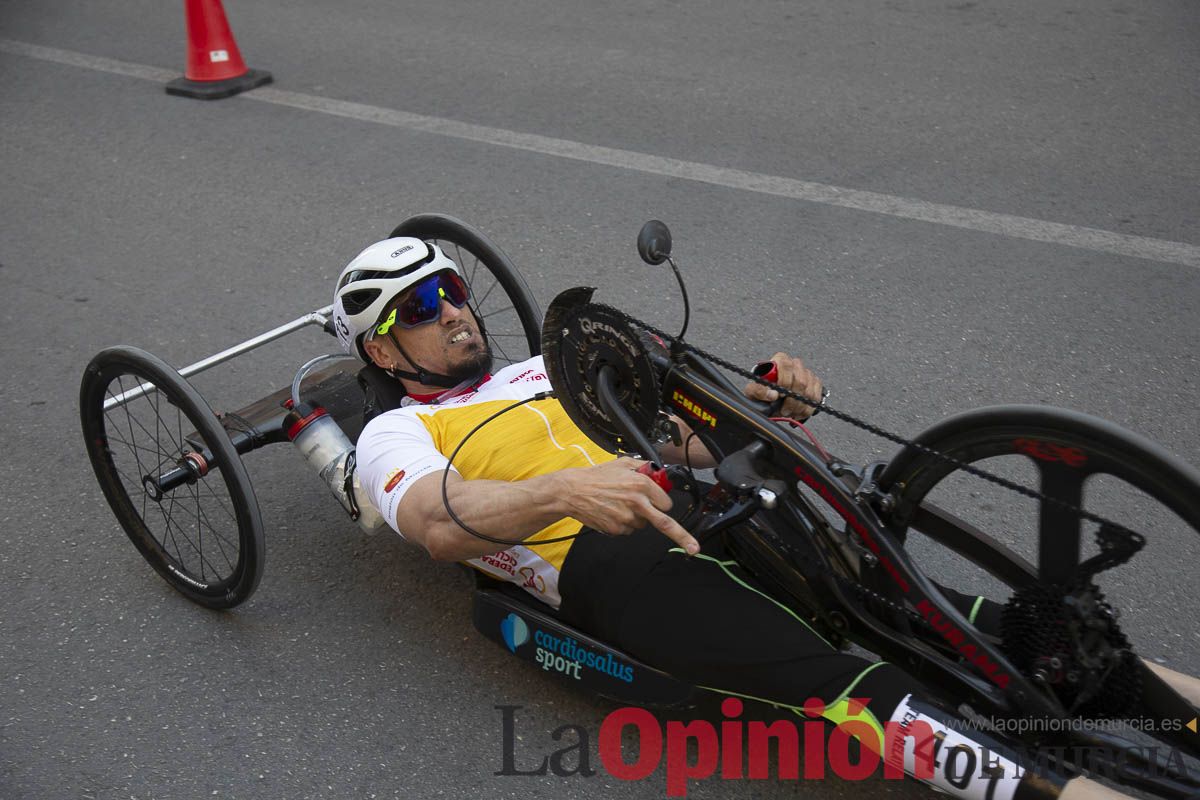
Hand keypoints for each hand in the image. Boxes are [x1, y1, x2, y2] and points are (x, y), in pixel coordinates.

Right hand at [559, 457, 698, 553]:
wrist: (572, 491)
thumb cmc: (595, 477)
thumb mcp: (622, 464)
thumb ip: (642, 467)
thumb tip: (656, 470)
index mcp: (641, 484)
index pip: (666, 501)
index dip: (662, 502)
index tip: (662, 503)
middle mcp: (637, 502)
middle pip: (665, 523)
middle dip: (683, 537)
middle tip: (694, 547)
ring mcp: (627, 518)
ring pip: (642, 524)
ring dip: (636, 518)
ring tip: (619, 505)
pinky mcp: (617, 529)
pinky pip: (628, 529)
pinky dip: (623, 523)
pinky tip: (611, 511)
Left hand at [743, 352, 823, 420]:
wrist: (770, 400)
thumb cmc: (762, 392)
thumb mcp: (753, 391)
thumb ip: (758, 390)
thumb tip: (772, 394)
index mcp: (780, 360)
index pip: (786, 366)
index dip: (785, 382)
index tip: (780, 395)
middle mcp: (795, 364)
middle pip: (801, 380)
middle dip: (792, 400)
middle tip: (784, 410)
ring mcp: (807, 374)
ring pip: (809, 391)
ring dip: (799, 406)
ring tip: (789, 413)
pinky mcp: (815, 384)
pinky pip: (816, 397)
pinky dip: (807, 409)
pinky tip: (798, 413)